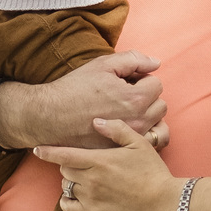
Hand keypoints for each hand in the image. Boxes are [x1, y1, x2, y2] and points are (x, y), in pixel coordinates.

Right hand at [0, 52, 166, 149]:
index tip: (123, 83)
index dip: (140, 80)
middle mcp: (138, 121)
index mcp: (136, 99)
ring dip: (148, 117)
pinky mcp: (122, 151)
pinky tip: (127, 128)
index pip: (156, 84)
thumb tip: (156, 63)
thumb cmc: (75, 89)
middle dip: (146, 98)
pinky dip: (144, 135)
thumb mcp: (103, 65)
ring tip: (127, 113)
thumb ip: (134, 60)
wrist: (50, 116)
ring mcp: (130, 140)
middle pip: (160, 105)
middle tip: (123, 97)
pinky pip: (148, 143)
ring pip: (157, 125)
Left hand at [34, 119, 179, 210]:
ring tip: (84, 179)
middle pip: (64, 170)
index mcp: (99, 160)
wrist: (163, 201)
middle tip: (82, 163)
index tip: (37, 149)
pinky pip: (69, 207)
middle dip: (68, 165)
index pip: (64, 155)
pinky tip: (74, 197)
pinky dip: (67, 201)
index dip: (47, 152)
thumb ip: (116, 130)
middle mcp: (91, 179)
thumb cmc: (152, 170)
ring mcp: (91, 198)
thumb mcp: (139, 143)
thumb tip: (96, 121)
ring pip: (66, 187)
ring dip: (71, 182)